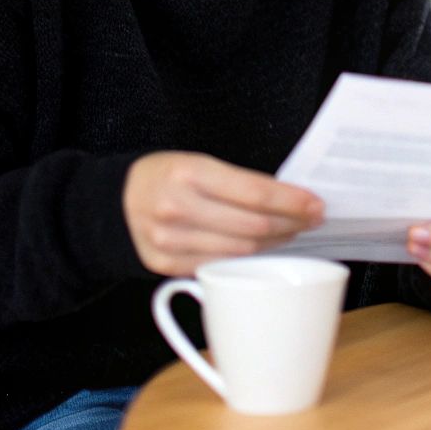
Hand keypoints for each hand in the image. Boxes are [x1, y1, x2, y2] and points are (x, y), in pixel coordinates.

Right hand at [123, 151, 324, 276]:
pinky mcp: (164, 265)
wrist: (115, 200)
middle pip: (252, 226)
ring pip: (239, 251)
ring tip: (291, 233)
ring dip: (273, 244)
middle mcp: (177, 207)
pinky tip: (260, 250)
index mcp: (188, 173)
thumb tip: (289, 199)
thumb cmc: (166, 177)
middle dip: (291, 223)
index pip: (254, 192)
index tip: (315, 203)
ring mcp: (169, 240)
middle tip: (312, 219)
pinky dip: (245, 260)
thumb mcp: (198, 163)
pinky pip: (217, 266)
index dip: (291, 201)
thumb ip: (237, 181)